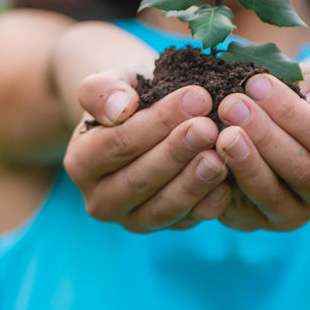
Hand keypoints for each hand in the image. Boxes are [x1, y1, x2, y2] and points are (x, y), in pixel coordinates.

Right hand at [62, 67, 234, 232]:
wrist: (146, 117)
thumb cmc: (129, 96)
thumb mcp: (112, 82)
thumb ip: (102, 91)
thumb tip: (119, 109)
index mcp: (80, 163)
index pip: (118, 144)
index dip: (157, 122)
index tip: (196, 97)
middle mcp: (101, 200)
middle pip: (139, 180)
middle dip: (177, 153)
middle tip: (209, 127)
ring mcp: (133, 219)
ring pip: (163, 208)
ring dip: (193, 183)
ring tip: (219, 156)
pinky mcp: (165, 226)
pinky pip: (187, 221)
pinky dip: (209, 204)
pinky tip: (229, 181)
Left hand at [214, 67, 309, 231]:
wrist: (272, 134)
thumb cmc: (294, 103)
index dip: (293, 112)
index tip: (257, 83)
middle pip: (301, 171)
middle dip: (265, 136)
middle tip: (231, 105)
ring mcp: (289, 213)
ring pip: (270, 195)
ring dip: (245, 164)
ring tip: (222, 133)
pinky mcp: (252, 222)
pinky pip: (237, 210)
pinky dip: (221, 186)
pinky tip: (204, 158)